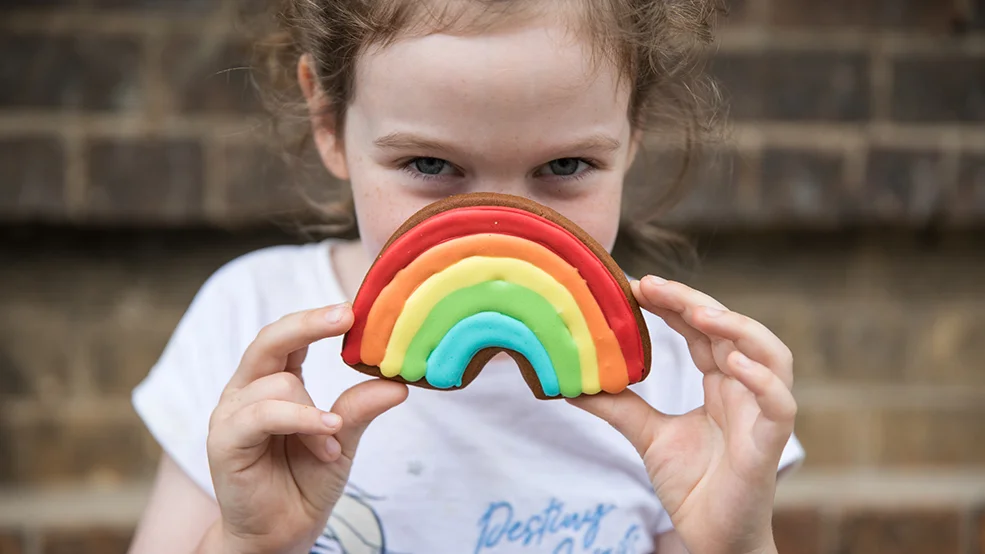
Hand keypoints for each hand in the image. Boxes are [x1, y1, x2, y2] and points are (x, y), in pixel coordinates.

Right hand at [201, 303, 407, 553]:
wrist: (281, 534)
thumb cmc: (306, 482)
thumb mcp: (343, 439)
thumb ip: (360, 408)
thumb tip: (399, 383)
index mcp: (272, 382)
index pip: (289, 336)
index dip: (316, 319)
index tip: (353, 309)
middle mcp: (246, 391)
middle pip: (270, 339)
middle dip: (308, 324)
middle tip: (346, 316)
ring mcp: (231, 415)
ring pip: (277, 383)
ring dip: (316, 412)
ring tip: (333, 443)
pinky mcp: (224, 441)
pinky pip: (261, 414)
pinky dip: (300, 419)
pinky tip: (327, 433)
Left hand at [570, 276, 794, 553]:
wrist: (711, 538)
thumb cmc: (693, 485)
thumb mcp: (645, 435)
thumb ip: (615, 405)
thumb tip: (569, 381)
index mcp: (720, 383)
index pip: (701, 329)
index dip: (675, 303)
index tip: (636, 285)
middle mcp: (745, 389)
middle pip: (731, 330)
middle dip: (695, 302)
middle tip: (653, 286)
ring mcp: (762, 413)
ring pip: (771, 354)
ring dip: (739, 328)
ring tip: (701, 313)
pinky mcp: (771, 444)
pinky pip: (780, 404)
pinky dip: (762, 380)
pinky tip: (733, 364)